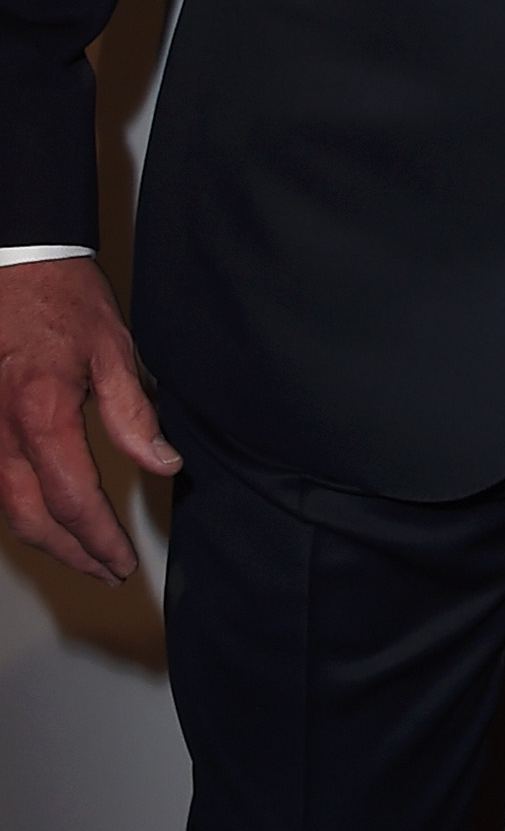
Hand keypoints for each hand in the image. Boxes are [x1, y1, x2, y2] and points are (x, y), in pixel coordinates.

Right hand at [0, 258, 178, 581]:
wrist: (15, 263)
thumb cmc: (61, 299)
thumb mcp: (112, 349)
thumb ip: (133, 413)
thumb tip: (163, 462)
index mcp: (41, 415)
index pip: (73, 501)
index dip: (99, 539)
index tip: (122, 559)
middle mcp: (1, 431)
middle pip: (30, 519)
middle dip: (70, 554)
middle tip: (105, 567)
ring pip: (5, 508)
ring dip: (43, 538)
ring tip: (80, 551)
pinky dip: (19, 508)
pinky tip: (42, 513)